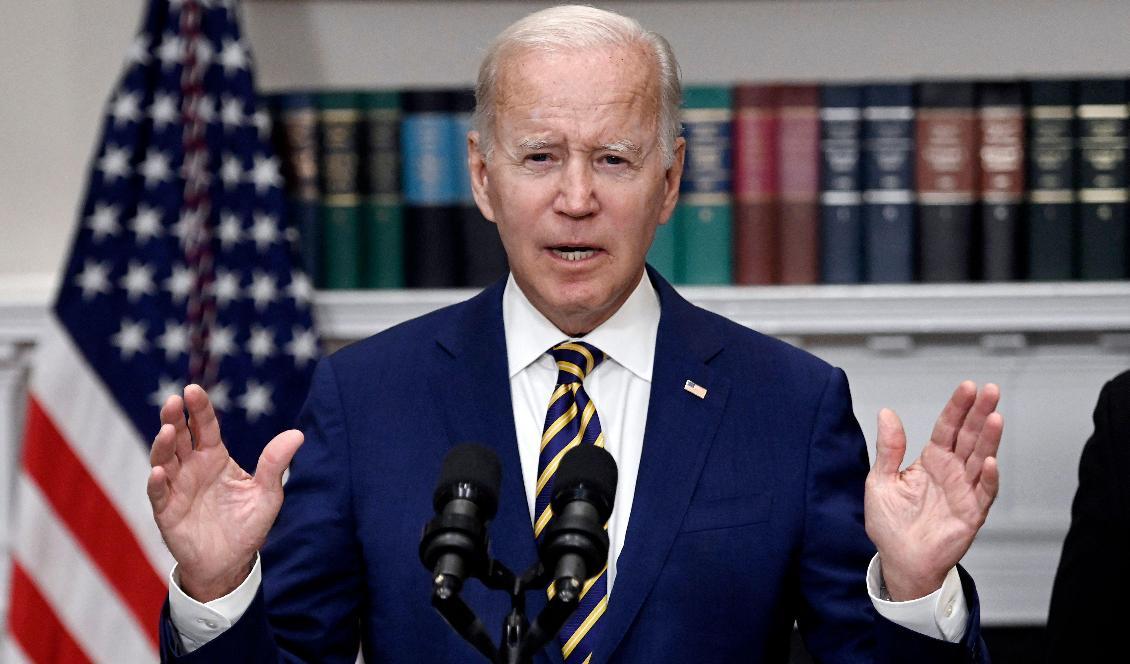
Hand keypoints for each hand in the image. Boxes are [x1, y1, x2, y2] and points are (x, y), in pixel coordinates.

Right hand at [146, 384, 302, 601]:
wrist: (230, 564)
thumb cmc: (247, 525)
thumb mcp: (268, 494)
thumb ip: (275, 464)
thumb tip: (298, 434)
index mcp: (214, 457)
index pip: (205, 427)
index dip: (199, 409)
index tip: (192, 390)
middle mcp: (192, 467)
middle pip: (180, 437)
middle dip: (174, 418)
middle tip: (173, 400)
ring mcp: (176, 488)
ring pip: (164, 460)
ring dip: (163, 445)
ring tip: (167, 431)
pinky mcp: (167, 512)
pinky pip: (158, 494)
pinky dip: (156, 483)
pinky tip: (158, 472)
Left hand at [864, 381, 1001, 600]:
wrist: (899, 561)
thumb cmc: (890, 524)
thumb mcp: (880, 480)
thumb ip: (888, 448)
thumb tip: (887, 413)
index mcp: (931, 460)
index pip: (947, 427)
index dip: (957, 407)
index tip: (967, 387)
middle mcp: (951, 471)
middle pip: (969, 437)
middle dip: (980, 413)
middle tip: (991, 390)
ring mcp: (964, 491)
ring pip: (980, 459)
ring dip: (989, 439)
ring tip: (995, 417)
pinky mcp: (971, 513)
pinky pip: (983, 493)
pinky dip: (988, 478)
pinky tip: (989, 462)